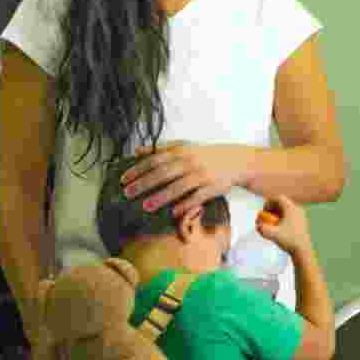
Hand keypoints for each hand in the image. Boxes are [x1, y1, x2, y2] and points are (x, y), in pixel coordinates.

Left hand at [123, 141, 249, 218]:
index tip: (124, 179)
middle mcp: (190, 162)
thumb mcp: (183, 146)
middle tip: (128, 193)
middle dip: (144, 183)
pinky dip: (185, 205)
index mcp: (181, 151)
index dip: (138, 169)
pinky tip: (172, 213)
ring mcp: (202, 175)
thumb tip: (136, 151)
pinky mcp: (213, 188)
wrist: (236, 160)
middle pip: (163, 173)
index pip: (155, 159)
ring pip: (179, 187)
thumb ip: (160, 148)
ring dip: (161, 197)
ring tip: (145, 206)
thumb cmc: (205, 155)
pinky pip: (197, 198)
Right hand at [254, 195, 311, 256]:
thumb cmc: (289, 241)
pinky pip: (290, 216)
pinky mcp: (302, 222)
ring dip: (277, 214)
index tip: (263, 210)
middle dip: (272, 208)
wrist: (304, 250)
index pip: (279, 198)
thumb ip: (263, 229)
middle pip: (282, 203)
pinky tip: (279, 228)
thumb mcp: (273, 234)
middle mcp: (297, 209)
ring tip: (271, 224)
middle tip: (265, 216)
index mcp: (292, 208)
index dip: (269, 202)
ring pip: (286, 210)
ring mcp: (301, 215)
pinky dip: (282, 219)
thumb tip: (257, 225)